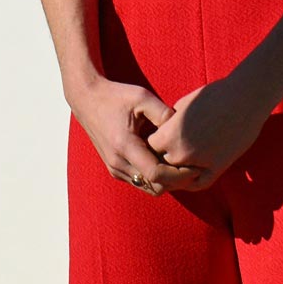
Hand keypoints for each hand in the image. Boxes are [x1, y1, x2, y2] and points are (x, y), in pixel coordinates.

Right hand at [66, 75, 209, 195]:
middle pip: (155, 187)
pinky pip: (139, 181)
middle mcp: (117, 162)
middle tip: (193, 167)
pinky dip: (154, 177)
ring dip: (165, 181)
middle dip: (176, 181)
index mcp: (124, 145)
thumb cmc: (116, 96)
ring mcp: (114, 168)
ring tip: (180, 164)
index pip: (156, 174)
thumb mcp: (142, 97)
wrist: (87, 98)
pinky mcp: (114, 169)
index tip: (195, 165)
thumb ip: (164, 114)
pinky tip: (164, 161)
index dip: (179, 175)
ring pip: (148, 188)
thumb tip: (184, 132)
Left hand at [147, 77, 270, 186]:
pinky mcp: (218, 169)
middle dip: (161, 157)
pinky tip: (189, 173)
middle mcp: (182, 153)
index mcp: (170, 135)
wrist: (244, 99)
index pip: (150, 146)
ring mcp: (201, 164)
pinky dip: (190, 181)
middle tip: (163, 153)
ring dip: (175, 171)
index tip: (156, 138)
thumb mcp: (183, 105)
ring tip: (175, 163)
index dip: (152, 142)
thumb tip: (163, 133)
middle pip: (161, 163)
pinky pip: (197, 184)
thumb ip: (170, 124)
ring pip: (176, 177)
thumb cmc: (213, 95)